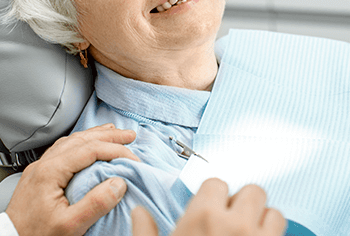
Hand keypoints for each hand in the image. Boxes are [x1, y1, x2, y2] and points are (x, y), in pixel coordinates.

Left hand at [5, 123, 138, 235]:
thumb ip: (95, 204)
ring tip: (112, 133)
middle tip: (129, 135)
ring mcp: (40, 167)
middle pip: (80, 139)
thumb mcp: (69, 226)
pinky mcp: (39, 174)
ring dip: (94, 135)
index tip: (132, 158)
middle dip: (107, 135)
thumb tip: (118, 184)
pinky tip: (86, 146)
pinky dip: (80, 143)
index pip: (88, 150)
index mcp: (50, 171)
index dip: (114, 150)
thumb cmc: (36, 235)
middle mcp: (44, 164)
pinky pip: (62, 149)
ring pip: (70, 141)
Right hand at [131, 179, 285, 235]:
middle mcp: (235, 224)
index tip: (211, 210)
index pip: (217, 183)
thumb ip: (145, 232)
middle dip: (245, 204)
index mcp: (202, 217)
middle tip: (234, 220)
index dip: (214, 196)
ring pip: (275, 214)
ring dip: (266, 222)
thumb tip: (139, 213)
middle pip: (253, 192)